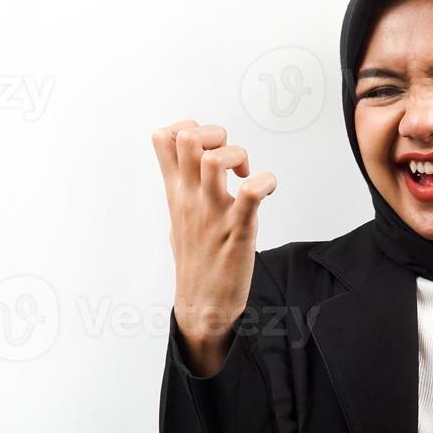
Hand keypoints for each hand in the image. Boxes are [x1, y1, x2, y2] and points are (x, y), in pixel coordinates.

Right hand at [152, 119, 277, 375]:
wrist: (203, 305)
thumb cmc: (196, 260)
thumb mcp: (178, 214)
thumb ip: (180, 182)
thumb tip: (183, 154)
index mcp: (176, 193)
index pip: (165, 138)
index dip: (189, 126)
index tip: (208, 147)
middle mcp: (190, 198)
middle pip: (189, 139)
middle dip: (216, 135)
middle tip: (230, 160)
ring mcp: (212, 214)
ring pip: (216, 160)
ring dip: (239, 156)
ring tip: (247, 175)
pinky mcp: (237, 230)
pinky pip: (249, 194)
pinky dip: (264, 183)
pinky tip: (267, 190)